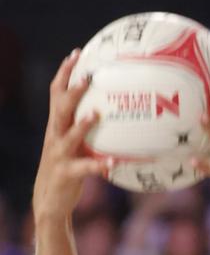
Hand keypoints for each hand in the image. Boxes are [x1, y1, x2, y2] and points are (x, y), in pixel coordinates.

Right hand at [32, 50, 110, 223]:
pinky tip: (113, 163)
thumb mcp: (74, 144)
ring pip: (69, 136)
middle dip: (73, 91)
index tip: (77, 54)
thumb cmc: (68, 168)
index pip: (56, 94)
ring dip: (82, 125)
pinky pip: (85, 168)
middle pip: (60, 108)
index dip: (65, 73)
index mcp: (56, 126)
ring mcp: (59, 155)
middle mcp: (55, 136)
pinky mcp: (67, 174)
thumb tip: (110, 111)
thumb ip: (86, 128)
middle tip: (88, 76)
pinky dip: (99, 165)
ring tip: (96, 114)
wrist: (49, 200)